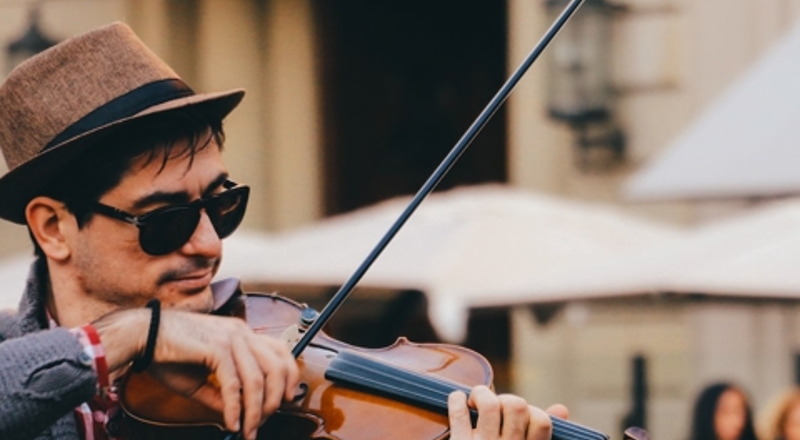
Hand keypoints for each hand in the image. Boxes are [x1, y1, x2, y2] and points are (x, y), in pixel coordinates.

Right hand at [96, 309, 299, 439]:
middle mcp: (241, 332)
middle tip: (263, 422)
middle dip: (275, 400)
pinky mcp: (216, 348)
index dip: (290, 376)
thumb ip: (222, 395)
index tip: (286, 400)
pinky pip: (234, 385)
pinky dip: (235, 408)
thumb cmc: (169, 353)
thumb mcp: (202, 378)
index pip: (281, 351)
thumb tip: (239, 416)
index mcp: (242, 333)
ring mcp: (230, 338)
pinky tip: (232, 422)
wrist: (142, 336)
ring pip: (258, 380)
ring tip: (247, 429)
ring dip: (255, 411)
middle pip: (277, 367)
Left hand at [448, 385, 568, 439]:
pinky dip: (456, 400)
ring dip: (481, 393)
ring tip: (476, 400)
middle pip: (516, 406)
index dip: (532, 412)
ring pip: (489, 404)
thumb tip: (561, 408)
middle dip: (506, 399)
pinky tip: (457, 400)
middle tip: (496, 407)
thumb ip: (542, 435)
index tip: (521, 416)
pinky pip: (458, 415)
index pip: (542, 420)